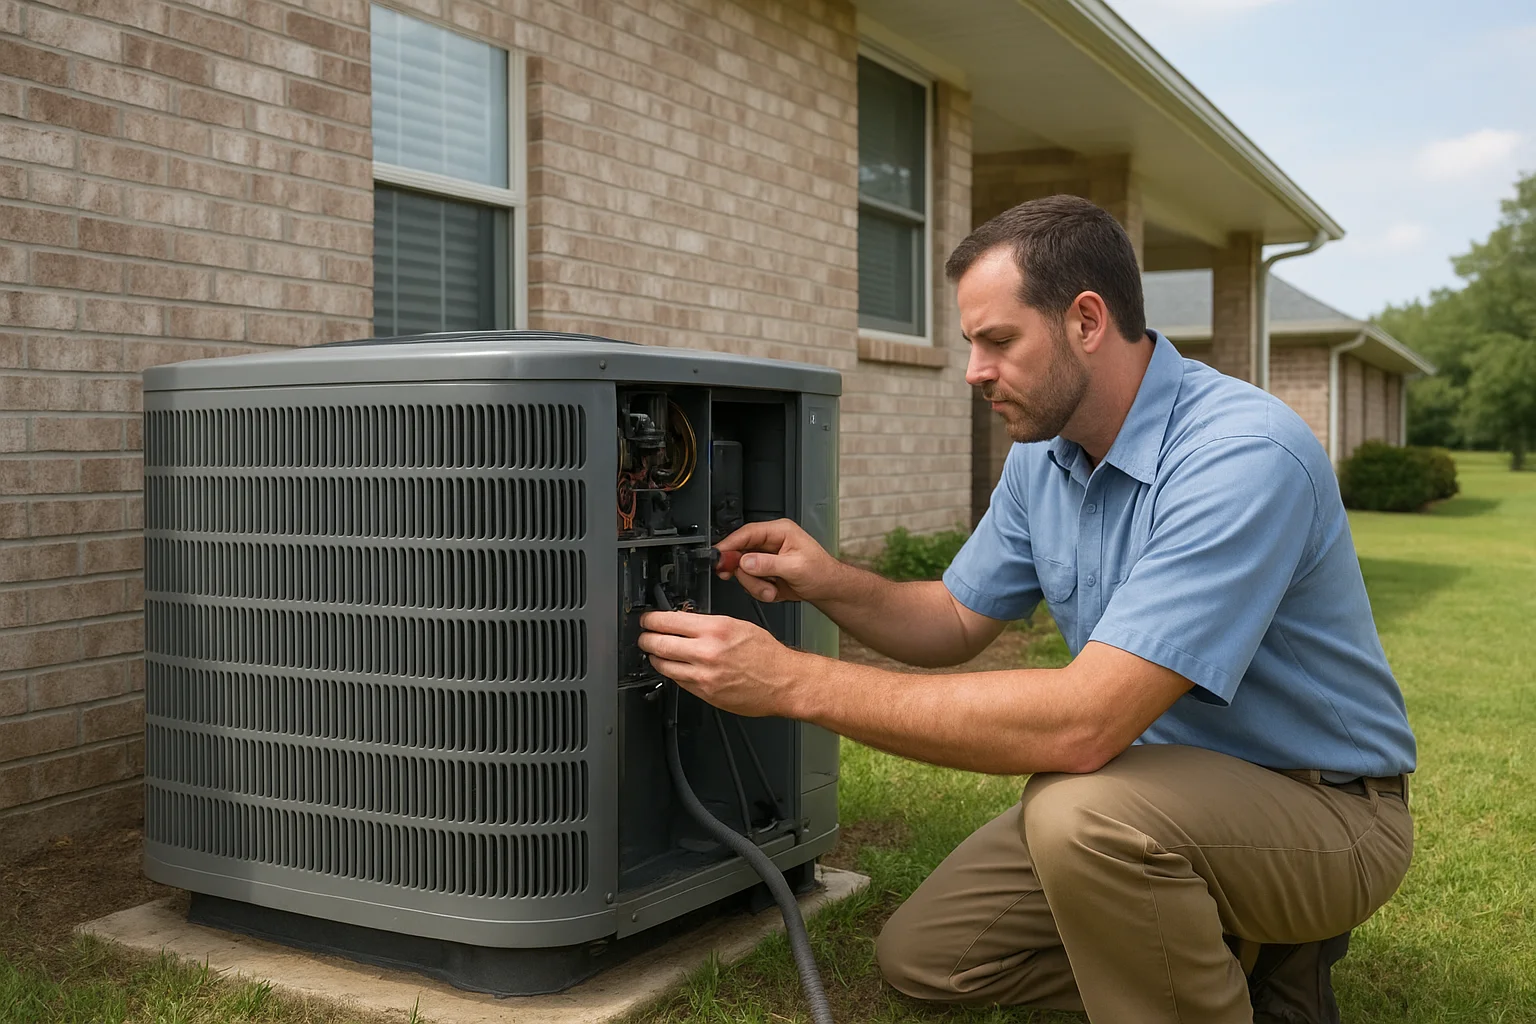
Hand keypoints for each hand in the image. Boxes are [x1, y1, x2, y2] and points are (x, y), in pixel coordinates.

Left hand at [638, 610, 807, 717]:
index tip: (647, 620)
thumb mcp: (738, 625)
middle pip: (659, 643)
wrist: (784, 682)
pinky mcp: (705, 693)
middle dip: (646, 639)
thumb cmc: (767, 654)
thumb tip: (684, 623)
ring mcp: (704, 675)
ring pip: (664, 665)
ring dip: (655, 658)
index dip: (651, 620)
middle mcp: (707, 651)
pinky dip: (672, 673)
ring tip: (654, 653)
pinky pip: (678, 681)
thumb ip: (709, 624)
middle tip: (643, 637)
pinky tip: (673, 668)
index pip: (669, 621)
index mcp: (715, 628)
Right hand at [713, 519, 836, 603]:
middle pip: (740, 553)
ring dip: (755, 585)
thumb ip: (768, 564)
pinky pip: (749, 582)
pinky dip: (758, 590)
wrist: (828, 589)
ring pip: (742, 570)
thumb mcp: (795, 567)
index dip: (730, 544)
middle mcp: (770, 542)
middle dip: (745, 573)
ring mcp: (765, 558)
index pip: (747, 533)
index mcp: (779, 531)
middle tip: (756, 582)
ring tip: (772, 590)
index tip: (718, 556)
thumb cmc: (821, 573)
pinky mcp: (764, 572)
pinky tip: (773, 591)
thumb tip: (745, 561)